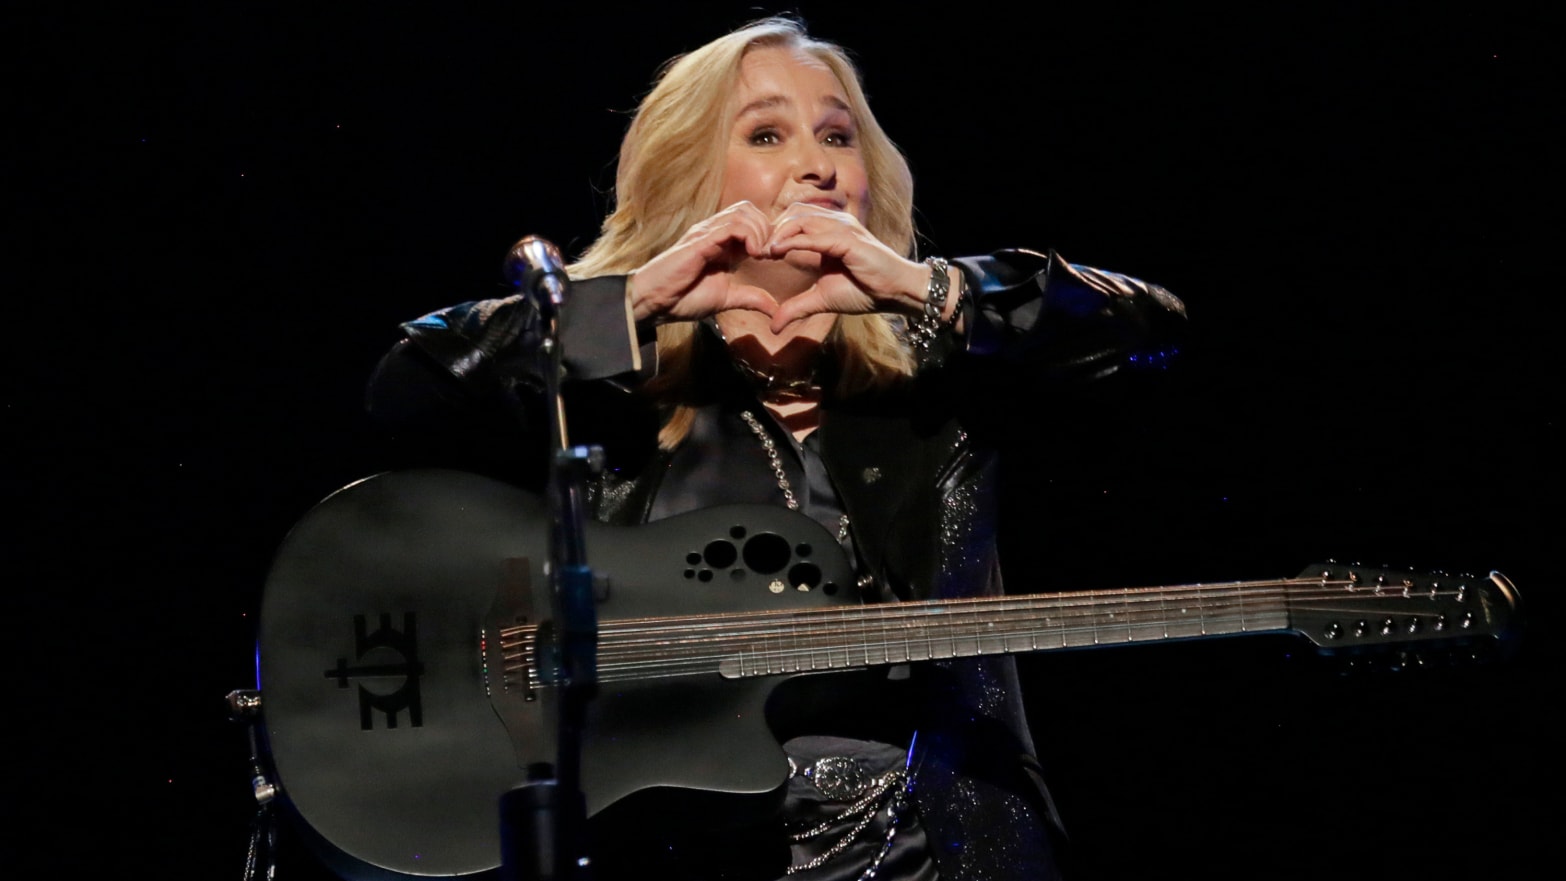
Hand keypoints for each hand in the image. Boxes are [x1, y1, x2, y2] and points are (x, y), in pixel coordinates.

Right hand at [628, 201, 781, 322]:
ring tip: (760, 255)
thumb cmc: (683, 297)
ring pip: (743, 213)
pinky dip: (749, 235)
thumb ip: (751, 299)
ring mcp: (706, 233)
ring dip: (760, 231)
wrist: (655, 301)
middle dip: (767, 229)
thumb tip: (776, 310)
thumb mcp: (726, 299)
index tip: (773, 258)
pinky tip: (752, 254)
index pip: (752, 221)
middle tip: (768, 255)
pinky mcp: (700, 240)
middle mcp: (714, 232)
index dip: (768, 234)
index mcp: (722, 243)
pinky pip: (731, 226)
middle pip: (750, 210)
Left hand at [763, 204, 928, 333]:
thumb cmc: (864, 291)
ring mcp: (842, 228)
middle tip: (754, 251)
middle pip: (793, 215)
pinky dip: (793, 241)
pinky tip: (777, 251)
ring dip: (778, 234)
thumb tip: (774, 325)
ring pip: (800, 220)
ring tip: (763, 252)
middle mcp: (834, 224)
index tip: (755, 252)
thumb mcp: (822, 299)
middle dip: (771, 230)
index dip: (773, 233)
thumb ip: (797, 307)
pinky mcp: (847, 239)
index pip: (794, 221)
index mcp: (828, 233)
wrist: (894, 291)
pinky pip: (814, 235)